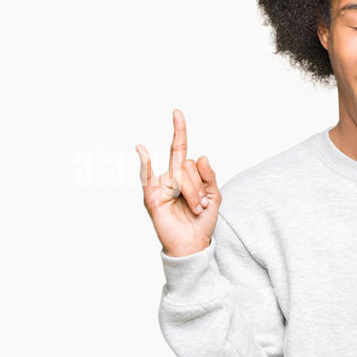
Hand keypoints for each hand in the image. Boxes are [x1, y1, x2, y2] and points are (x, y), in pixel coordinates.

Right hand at [138, 108, 220, 257]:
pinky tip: (141, 149)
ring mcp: (160, 185)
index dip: (180, 131)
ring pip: (180, 174)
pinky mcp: (152, 197)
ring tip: (195, 209)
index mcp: (185, 175)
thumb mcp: (214, 197)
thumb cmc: (201, 221)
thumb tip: (200, 156)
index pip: (181, 149)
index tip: (177, 112)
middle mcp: (170, 176)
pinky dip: (145, 161)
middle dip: (200, 186)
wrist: (192, 243)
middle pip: (186, 164)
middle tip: (202, 205)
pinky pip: (148, 176)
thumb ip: (210, 177)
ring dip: (194, 194)